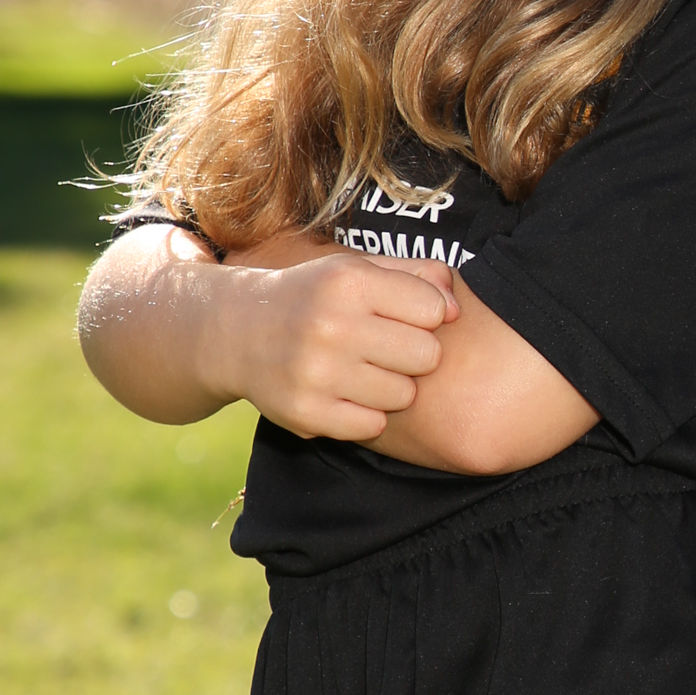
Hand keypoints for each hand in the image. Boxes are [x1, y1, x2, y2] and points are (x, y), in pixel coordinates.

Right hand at [203, 236, 459, 440]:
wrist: (238, 333)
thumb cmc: (316, 298)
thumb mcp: (358, 269)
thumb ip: (416, 277)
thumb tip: (457, 309)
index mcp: (348, 281)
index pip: (435, 310)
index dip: (426, 316)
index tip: (404, 317)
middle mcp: (330, 324)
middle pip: (427, 356)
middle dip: (414, 354)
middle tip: (386, 349)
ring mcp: (315, 372)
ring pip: (404, 395)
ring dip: (392, 386)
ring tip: (364, 370)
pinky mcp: (305, 412)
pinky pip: (373, 425)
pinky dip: (366, 415)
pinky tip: (346, 394)